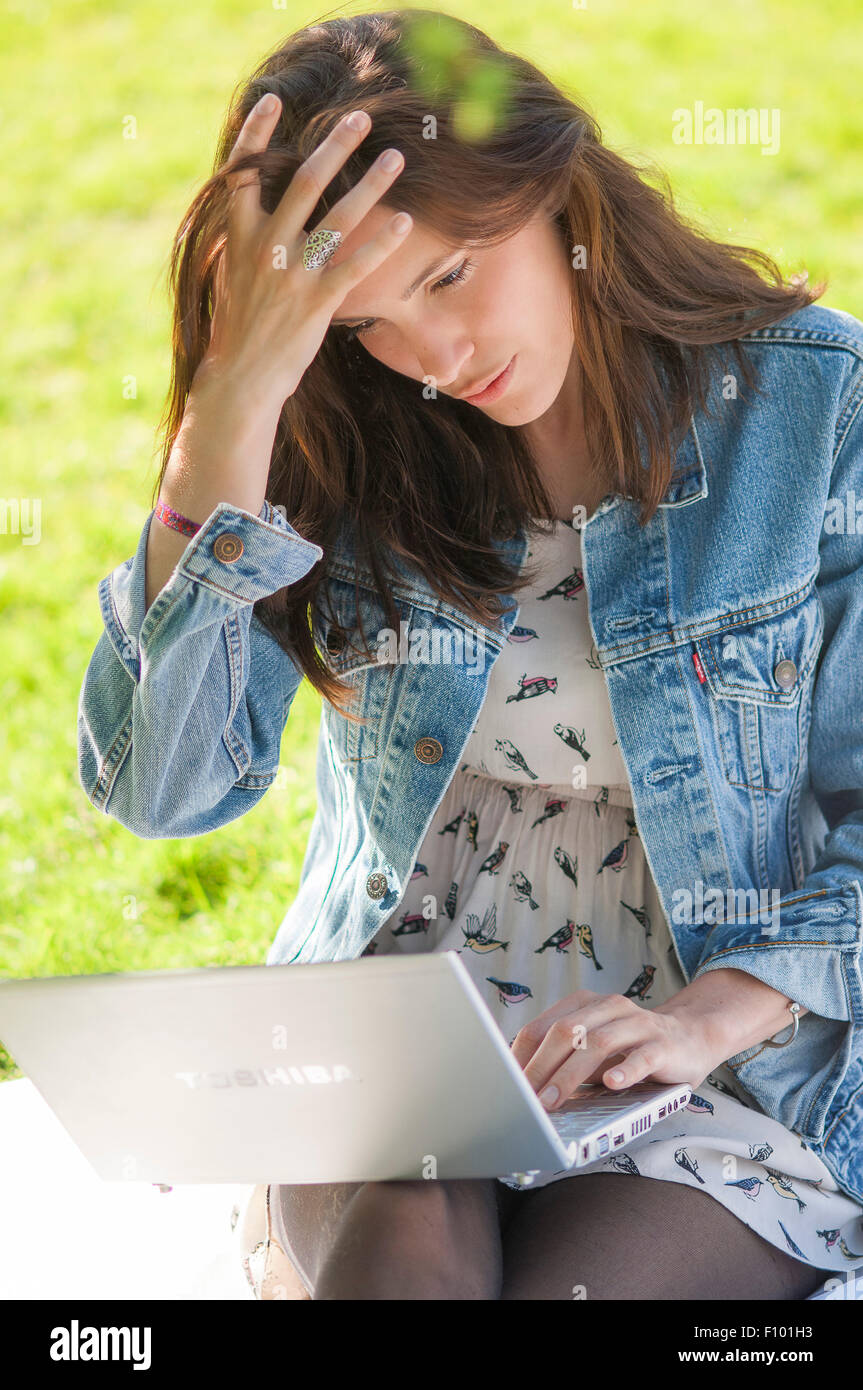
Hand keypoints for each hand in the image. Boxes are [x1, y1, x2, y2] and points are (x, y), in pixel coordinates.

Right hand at [201, 97, 413, 405]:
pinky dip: (383, 242)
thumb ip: (247, 238)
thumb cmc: (237, 327)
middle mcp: (265, 246)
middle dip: (335, 146)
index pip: (244, 171)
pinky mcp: (317, 302)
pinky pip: (357, 265)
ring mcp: (293, 273)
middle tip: (360, 118)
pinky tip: (406, 222)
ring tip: (395, 157)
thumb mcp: (232, 273)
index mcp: (237, 235)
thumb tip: (256, 210)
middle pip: (304, 180)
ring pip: (338, 216)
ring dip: (371, 183)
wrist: (240, 377)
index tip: (274, 99)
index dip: (257, 133)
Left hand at [510, 989, 720, 1109]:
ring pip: (599, 1043)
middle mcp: (609, 1007)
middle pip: (566, 1032)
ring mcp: (638, 1024)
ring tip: (554, 1100)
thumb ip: (566, 1061)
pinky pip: (642, 1057)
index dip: (523, 1055)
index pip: (543, 1026)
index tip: (508, 1084)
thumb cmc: (633, 1049)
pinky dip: (625, 1070)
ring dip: (571, 1074)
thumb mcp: (595, 1050)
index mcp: (585, 1004)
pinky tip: (612, 1084)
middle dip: (541, 1066)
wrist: (691, 1037)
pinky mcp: (663, 1045)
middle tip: (526, 1098)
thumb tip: (526, 1089)